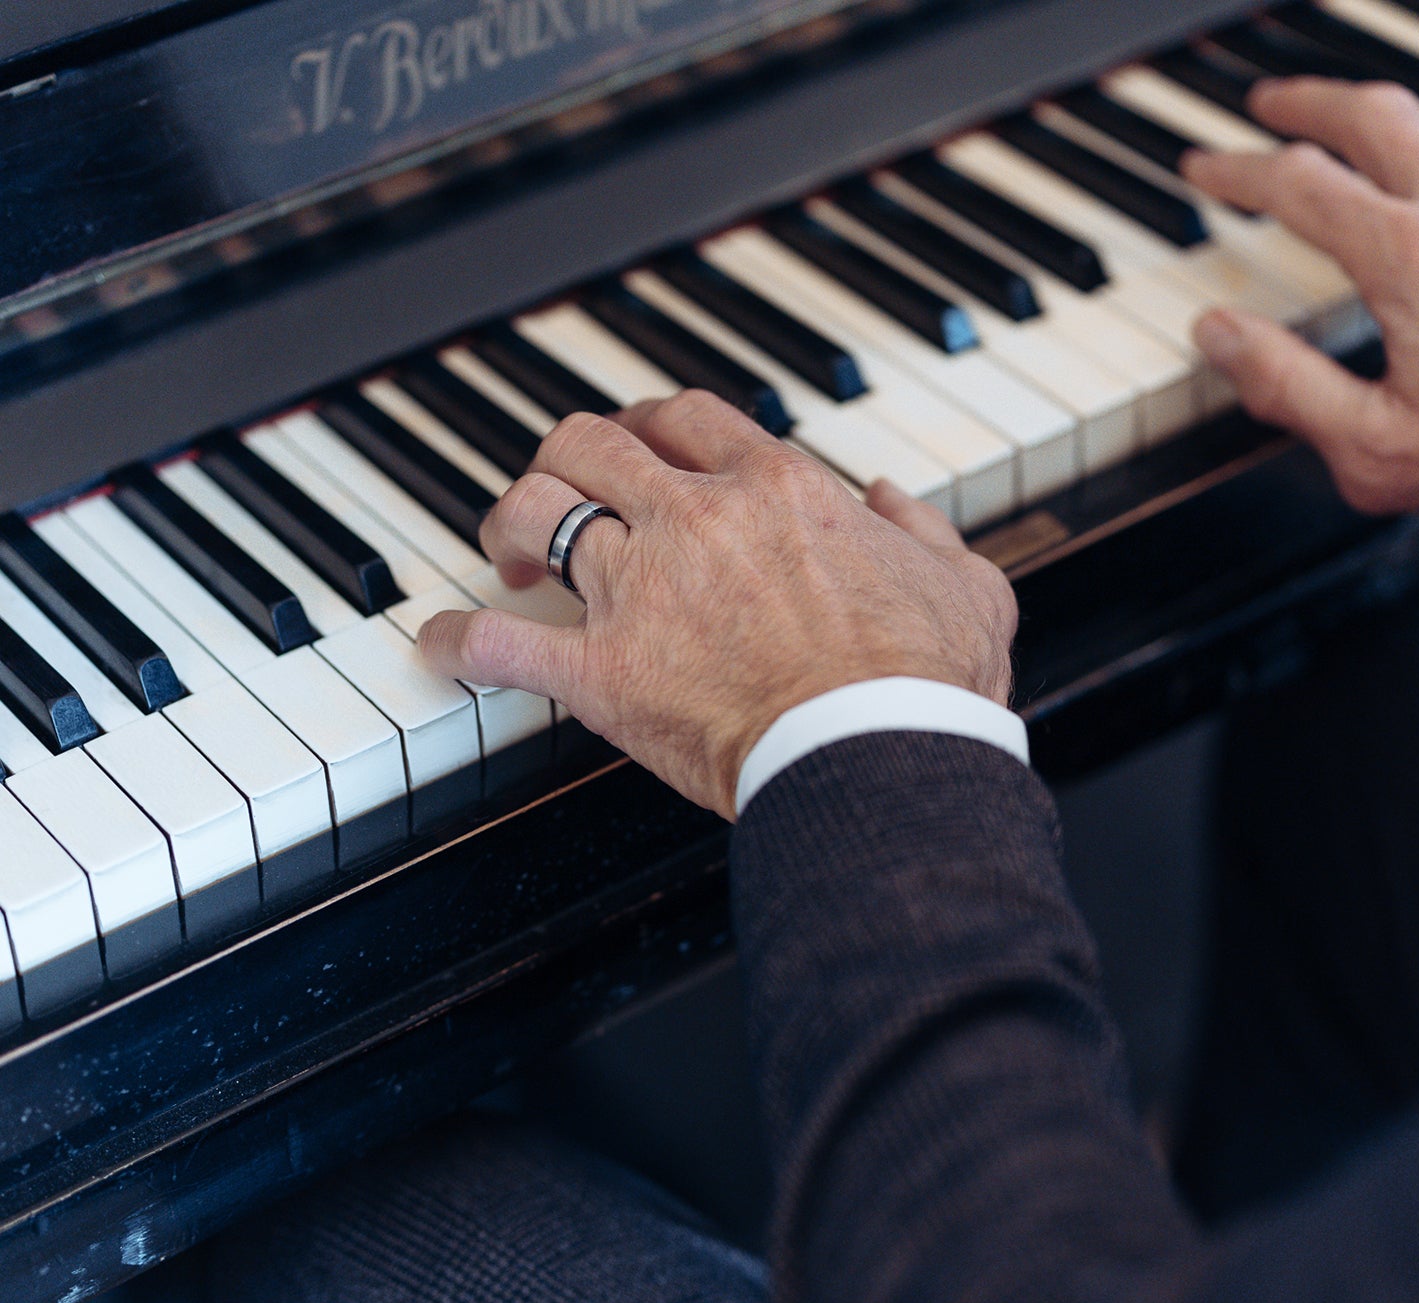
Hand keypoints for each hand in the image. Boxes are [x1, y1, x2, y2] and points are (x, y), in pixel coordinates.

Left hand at [418, 391, 1017, 818]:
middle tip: (562, 492)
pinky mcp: (607, 674)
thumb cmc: (925, 682)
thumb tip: (894, 500)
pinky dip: (458, 642)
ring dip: (511, 525)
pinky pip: (500, 646)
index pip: (685, 418)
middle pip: (591, 444)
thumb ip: (924, 530)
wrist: (881, 754)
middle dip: (565, 458)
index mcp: (775, 490)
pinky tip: (439, 645)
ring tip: (510, 555)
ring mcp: (642, 592)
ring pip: (537, 513)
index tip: (638, 446)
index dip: (647, 424)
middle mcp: (695, 522)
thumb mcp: (965, 584)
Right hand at [1182, 76, 1418, 520]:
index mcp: (1408, 263)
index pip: (1299, 187)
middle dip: (1308, 102)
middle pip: (1375, 116)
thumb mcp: (1375, 449)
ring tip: (1352, 122)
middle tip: (1268, 105)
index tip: (1204, 168)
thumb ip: (1287, 386)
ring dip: (1387, 109)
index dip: (1237, 171)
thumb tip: (1218, 335)